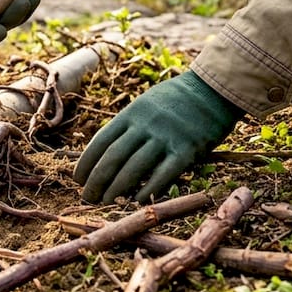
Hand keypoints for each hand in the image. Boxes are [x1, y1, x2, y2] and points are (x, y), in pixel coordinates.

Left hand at [75, 70, 243, 203]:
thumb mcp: (146, 103)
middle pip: (113, 158)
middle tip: (88, 197)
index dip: (86, 163)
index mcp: (132, 113)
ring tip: (106, 202)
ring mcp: (166, 138)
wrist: (213, 90)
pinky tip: (136, 200)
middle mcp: (145, 125)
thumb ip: (129, 126)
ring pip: (134, 169)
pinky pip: (163, 175)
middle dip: (97, 181)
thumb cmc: (176, 100)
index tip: (78, 179)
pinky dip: (147, 189)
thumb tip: (107, 153)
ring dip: (117, 189)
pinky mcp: (187, 150)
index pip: (101, 141)